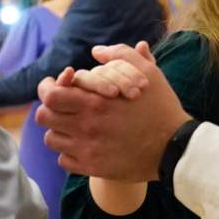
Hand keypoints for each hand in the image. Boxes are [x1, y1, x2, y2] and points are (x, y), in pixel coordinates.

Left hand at [36, 41, 189, 180]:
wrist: (174, 148)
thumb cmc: (161, 107)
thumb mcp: (147, 73)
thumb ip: (121, 55)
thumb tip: (96, 51)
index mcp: (94, 102)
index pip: (50, 96)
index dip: (47, 89)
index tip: (53, 86)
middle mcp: (86, 127)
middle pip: (44, 118)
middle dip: (51, 108)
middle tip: (62, 106)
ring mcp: (87, 150)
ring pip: (51, 140)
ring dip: (59, 130)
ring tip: (73, 125)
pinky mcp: (92, 167)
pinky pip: (64, 160)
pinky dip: (69, 152)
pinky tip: (83, 144)